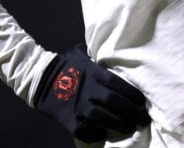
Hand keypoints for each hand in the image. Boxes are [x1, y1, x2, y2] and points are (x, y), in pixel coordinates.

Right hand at [34, 43, 150, 142]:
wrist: (39, 77)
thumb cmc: (65, 64)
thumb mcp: (81, 53)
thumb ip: (97, 54)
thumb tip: (112, 47)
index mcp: (94, 73)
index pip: (120, 85)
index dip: (134, 95)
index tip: (142, 102)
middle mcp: (89, 90)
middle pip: (116, 103)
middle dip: (133, 113)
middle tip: (144, 119)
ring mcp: (78, 106)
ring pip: (104, 119)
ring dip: (120, 124)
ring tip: (130, 127)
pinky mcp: (69, 121)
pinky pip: (85, 132)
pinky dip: (96, 135)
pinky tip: (104, 134)